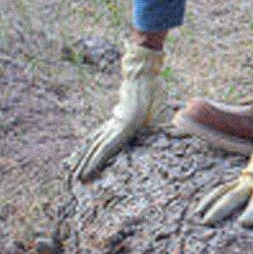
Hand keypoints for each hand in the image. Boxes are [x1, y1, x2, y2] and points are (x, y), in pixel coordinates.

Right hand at [73, 40, 164, 180]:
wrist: (142, 74)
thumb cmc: (154, 93)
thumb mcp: (162, 110)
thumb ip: (164, 126)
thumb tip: (178, 135)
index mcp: (126, 126)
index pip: (107, 148)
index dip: (96, 162)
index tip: (87, 174)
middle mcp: (116, 124)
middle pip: (97, 147)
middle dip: (86, 163)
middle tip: (77, 178)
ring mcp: (114, 120)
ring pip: (95, 140)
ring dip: (85, 154)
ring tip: (74, 167)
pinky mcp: (116, 117)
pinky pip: (100, 132)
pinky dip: (92, 141)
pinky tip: (87, 147)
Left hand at [196, 99, 252, 228]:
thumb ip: (249, 174)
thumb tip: (236, 179)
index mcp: (246, 178)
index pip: (222, 190)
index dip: (209, 200)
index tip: (197, 212)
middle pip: (232, 197)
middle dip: (219, 209)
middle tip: (206, 222)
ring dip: (251, 212)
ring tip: (244, 223)